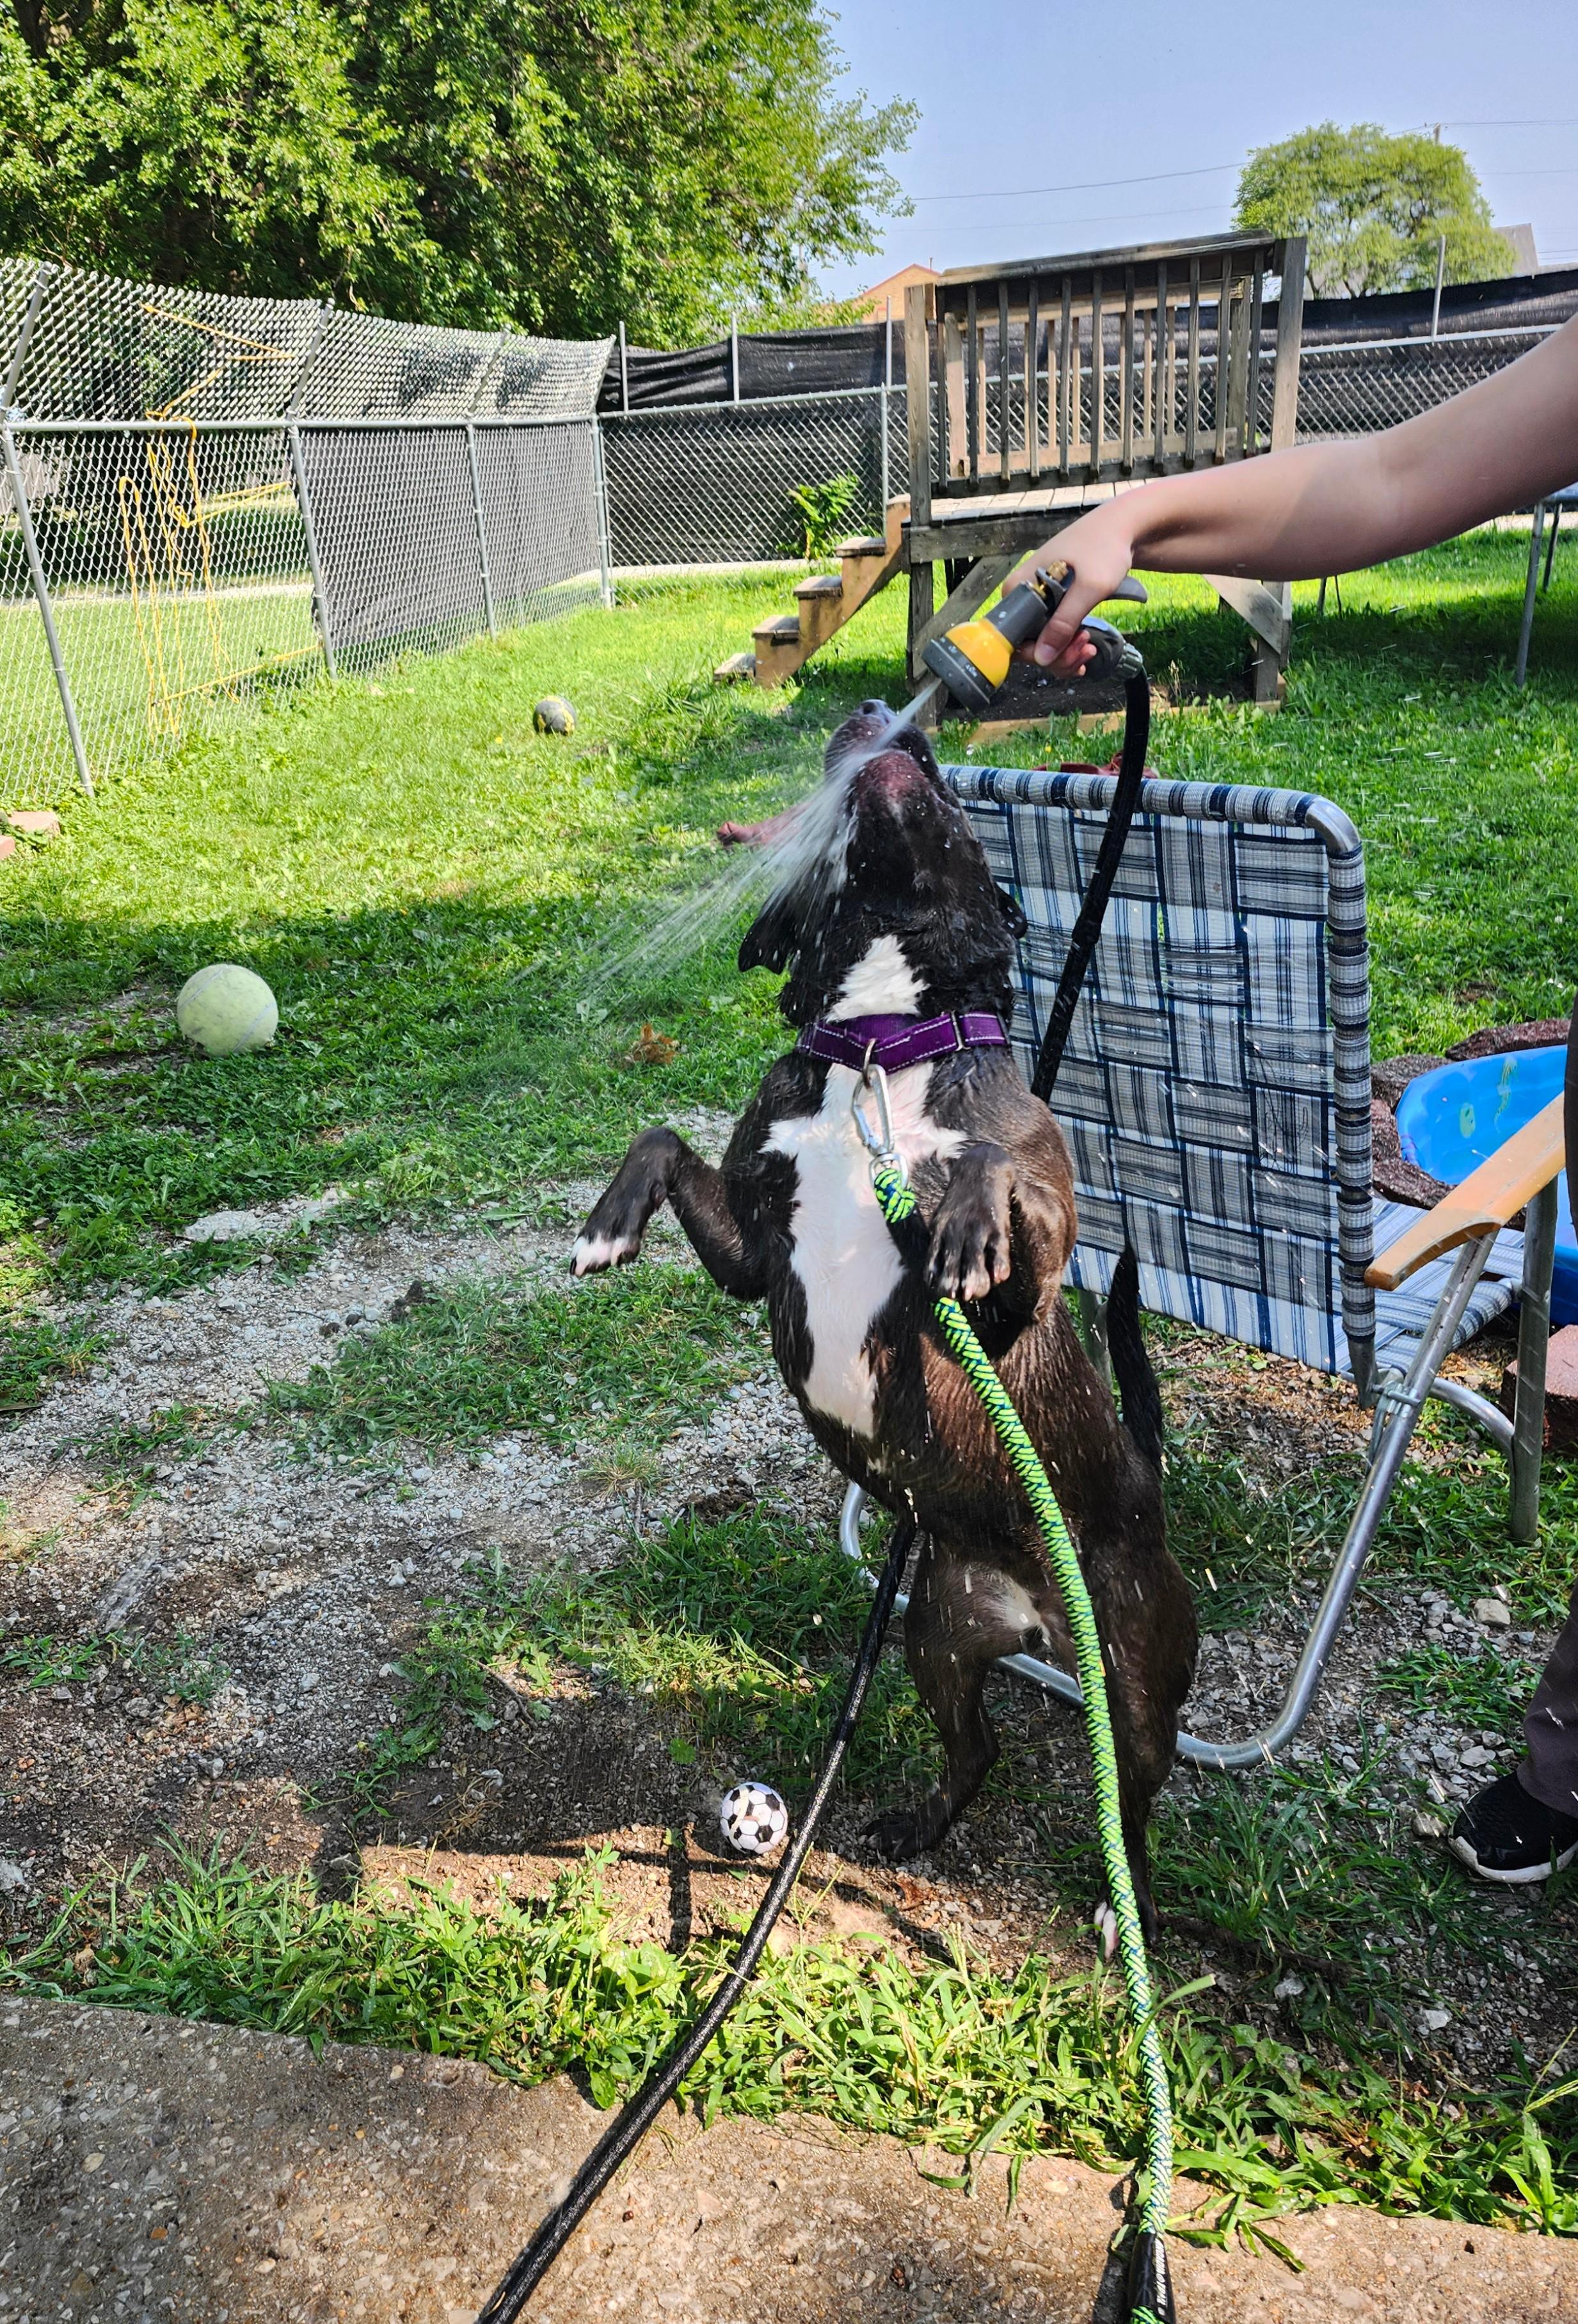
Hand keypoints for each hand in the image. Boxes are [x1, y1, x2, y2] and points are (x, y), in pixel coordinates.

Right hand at [1006, 501, 1140, 674]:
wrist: (1122, 528)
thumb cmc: (1104, 549)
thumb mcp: (1088, 587)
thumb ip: (1064, 622)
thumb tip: (1041, 658)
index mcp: (1019, 589)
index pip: (1013, 638)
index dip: (1039, 653)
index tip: (1069, 649)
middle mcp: (1021, 598)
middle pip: (1028, 644)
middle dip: (1058, 655)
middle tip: (1086, 648)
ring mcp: (1037, 603)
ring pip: (1042, 644)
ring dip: (1066, 654)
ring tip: (1089, 647)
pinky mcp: (1052, 606)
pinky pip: (1052, 636)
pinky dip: (1068, 647)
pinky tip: (1085, 647)